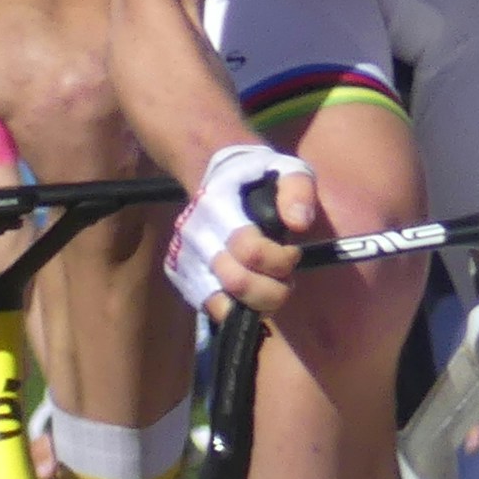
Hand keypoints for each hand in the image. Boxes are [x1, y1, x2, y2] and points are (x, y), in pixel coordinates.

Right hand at [168, 140, 316, 315]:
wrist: (213, 176)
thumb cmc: (256, 177)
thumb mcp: (286, 170)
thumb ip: (296, 191)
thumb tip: (299, 224)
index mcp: (218, 207)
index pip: (251, 252)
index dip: (281, 261)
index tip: (293, 251)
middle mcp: (195, 236)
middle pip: (237, 283)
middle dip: (273, 287)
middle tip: (284, 274)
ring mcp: (183, 259)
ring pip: (222, 305)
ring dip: (256, 302)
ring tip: (268, 285)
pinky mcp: (180, 275)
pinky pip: (211, 308)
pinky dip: (236, 309)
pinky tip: (250, 294)